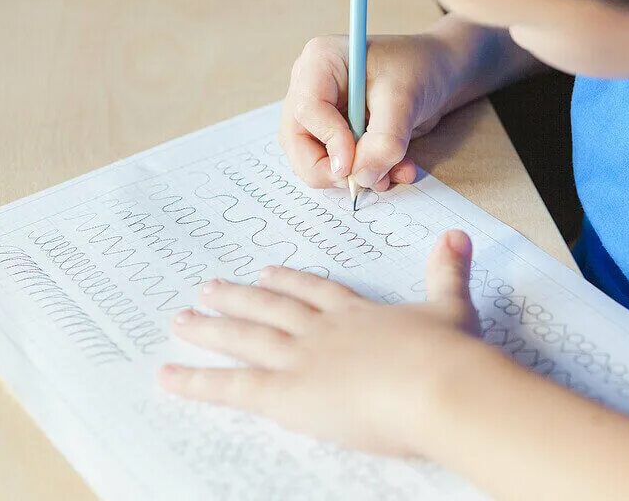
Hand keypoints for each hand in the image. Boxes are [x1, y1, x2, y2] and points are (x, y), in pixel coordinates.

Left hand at [159, 230, 484, 454]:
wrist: (439, 384)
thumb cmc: (449, 353)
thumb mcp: (452, 307)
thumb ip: (448, 271)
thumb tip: (459, 234)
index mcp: (358, 314)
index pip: (316, 292)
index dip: (289, 282)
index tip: (267, 273)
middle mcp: (322, 331)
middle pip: (271, 310)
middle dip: (238, 299)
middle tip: (207, 289)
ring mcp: (301, 358)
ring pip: (246, 339)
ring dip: (211, 329)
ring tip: (181, 320)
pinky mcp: (289, 394)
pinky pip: (234, 387)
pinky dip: (198, 383)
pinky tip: (168, 378)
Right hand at [279, 32, 455, 190]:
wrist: (439, 74)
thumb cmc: (420, 69)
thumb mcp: (405, 100)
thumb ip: (384, 141)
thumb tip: (362, 178)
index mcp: (319, 62)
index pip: (307, 111)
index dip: (330, 142)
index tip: (357, 162)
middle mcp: (310, 88)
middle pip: (297, 142)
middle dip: (332, 170)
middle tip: (366, 180)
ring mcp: (320, 114)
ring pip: (313, 161)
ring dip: (355, 176)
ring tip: (395, 171)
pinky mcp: (334, 135)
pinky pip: (337, 167)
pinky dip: (366, 175)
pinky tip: (398, 169)